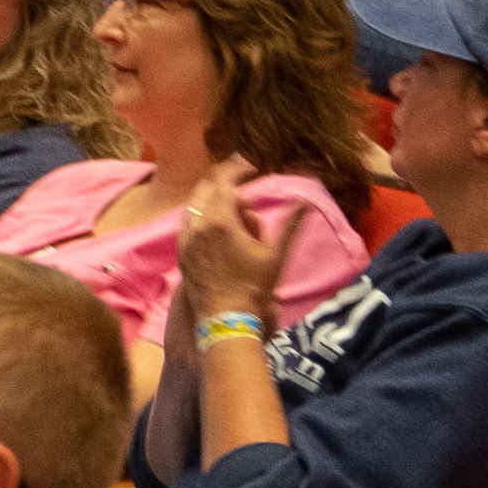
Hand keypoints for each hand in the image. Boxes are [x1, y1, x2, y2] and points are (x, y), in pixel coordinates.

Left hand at [169, 164, 284, 333]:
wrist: (227, 320)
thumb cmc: (254, 287)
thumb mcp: (276, 255)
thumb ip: (290, 224)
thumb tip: (305, 201)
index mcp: (220, 220)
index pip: (224, 181)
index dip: (238, 169)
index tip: (253, 168)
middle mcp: (198, 225)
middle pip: (206, 188)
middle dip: (225, 181)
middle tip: (244, 182)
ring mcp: (186, 239)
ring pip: (194, 205)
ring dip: (212, 197)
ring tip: (232, 202)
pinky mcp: (181, 252)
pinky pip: (187, 222)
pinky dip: (200, 214)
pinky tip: (214, 221)